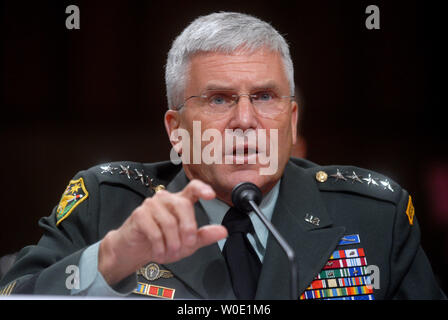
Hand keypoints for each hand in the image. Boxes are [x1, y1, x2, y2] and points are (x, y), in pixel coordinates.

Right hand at [98, 179, 227, 284]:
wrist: (135, 250)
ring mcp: (152, 204)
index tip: (210, 195)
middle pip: (183, 205)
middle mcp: (167, 199)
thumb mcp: (188, 243)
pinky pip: (155, 231)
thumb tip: (223, 231)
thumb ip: (205, 236)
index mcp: (181, 201)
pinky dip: (159, 246)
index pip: (193, 188)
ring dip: (172, 243)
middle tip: (188, 245)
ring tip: (170, 252)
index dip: (202, 188)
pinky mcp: (139, 214)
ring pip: (169, 222)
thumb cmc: (162, 242)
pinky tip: (159, 252)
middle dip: (188, 229)